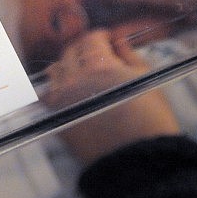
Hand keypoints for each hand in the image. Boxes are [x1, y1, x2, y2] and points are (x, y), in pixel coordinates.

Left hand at [44, 30, 179, 164]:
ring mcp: (61, 97)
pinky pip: (47, 94)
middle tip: (94, 52)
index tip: (106, 39)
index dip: (100, 36)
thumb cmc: (149, 120)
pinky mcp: (56, 116)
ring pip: (55, 70)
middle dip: (83, 48)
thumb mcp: (145, 79)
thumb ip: (129, 55)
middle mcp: (74, 77)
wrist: (137, 161)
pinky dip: (54, 88)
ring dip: (66, 65)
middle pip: (70, 51)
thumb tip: (118, 41)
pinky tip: (65, 89)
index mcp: (98, 64)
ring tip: (79, 70)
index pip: (91, 38)